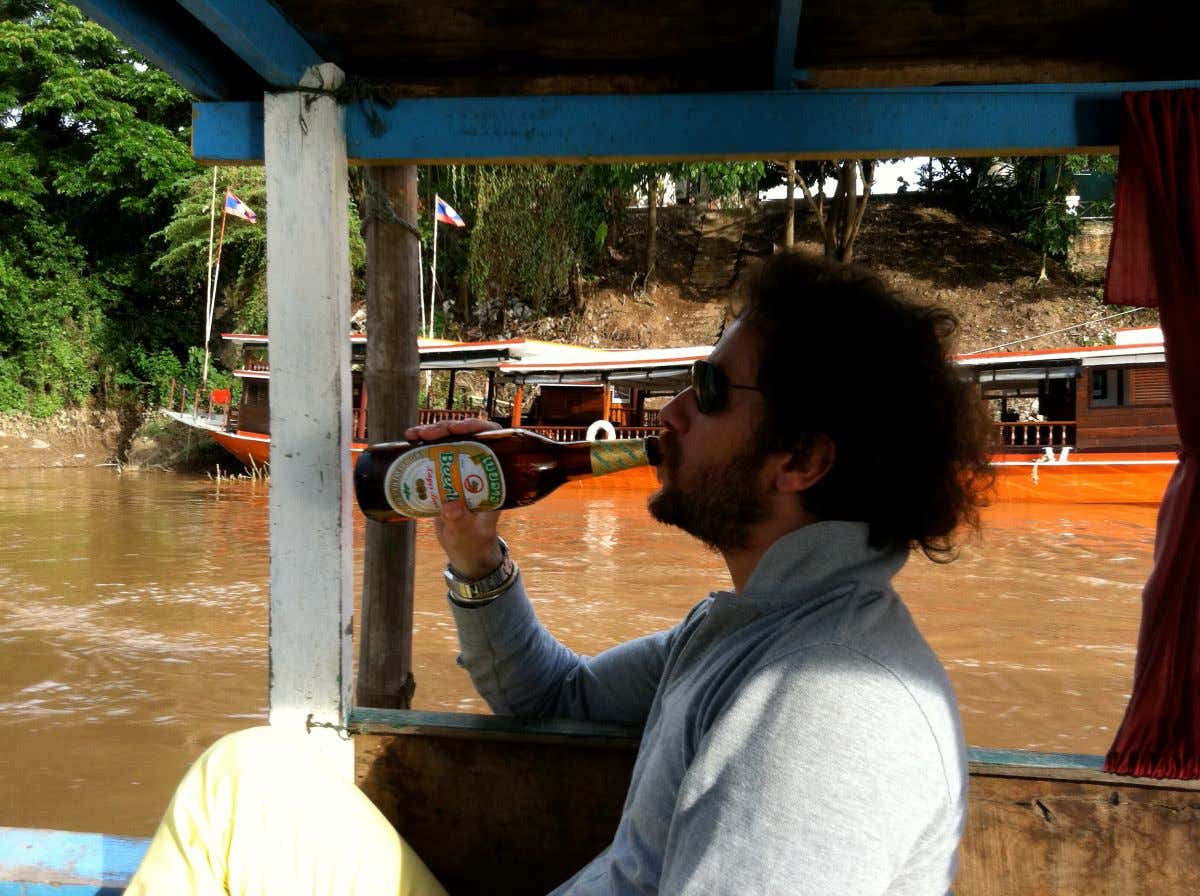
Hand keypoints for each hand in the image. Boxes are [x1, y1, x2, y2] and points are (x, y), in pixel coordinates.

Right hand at [404, 418, 504, 577]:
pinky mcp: (444, 478)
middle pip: (466, 436)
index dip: (476, 428)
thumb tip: (450, 505)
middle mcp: (478, 468)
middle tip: (425, 434)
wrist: (464, 551)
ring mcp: (460, 471)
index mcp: (493, 476)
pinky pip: (433, 455)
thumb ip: (461, 522)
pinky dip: (420, 447)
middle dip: (445, 429)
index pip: (492, 440)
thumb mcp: (468, 533)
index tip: (456, 429)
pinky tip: (408, 442)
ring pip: (448, 442)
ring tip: (412, 435)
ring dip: (430, 434)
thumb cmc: (474, 542)